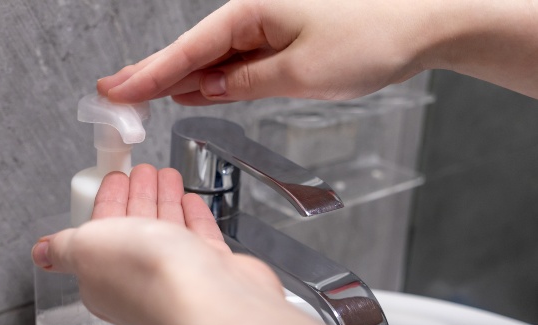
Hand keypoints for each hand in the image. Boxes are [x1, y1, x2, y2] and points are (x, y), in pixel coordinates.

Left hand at [31, 164, 281, 324]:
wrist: (210, 299)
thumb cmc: (148, 277)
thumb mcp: (87, 248)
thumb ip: (63, 246)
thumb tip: (40, 253)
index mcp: (104, 279)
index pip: (101, 233)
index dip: (106, 202)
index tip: (114, 177)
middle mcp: (140, 282)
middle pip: (134, 229)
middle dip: (136, 196)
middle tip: (142, 171)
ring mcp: (179, 278)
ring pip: (167, 230)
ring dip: (164, 200)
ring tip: (166, 176)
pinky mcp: (212, 274)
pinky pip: (199, 239)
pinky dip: (193, 217)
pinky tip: (190, 201)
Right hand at [98, 0, 537, 102]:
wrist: (423, 23)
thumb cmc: (372, 37)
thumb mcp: (299, 73)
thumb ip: (246, 83)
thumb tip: (207, 90)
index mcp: (251, 13)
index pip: (187, 51)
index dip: (148, 75)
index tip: (115, 91)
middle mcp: (254, 16)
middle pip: (192, 52)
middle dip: (152, 76)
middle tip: (114, 95)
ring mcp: (268, 29)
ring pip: (213, 60)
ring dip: (180, 81)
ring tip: (139, 98)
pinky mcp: (282, 42)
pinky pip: (238, 64)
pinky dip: (214, 80)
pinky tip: (192, 91)